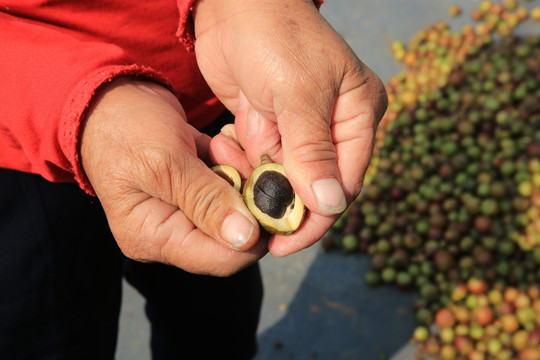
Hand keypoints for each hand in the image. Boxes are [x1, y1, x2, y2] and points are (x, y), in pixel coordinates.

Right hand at [79, 78, 266, 275]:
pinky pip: (229, 187)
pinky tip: (221, 142)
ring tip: (222, 144)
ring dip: (241, 174)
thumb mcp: (165, 162)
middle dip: (248, 197)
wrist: (113, 97)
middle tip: (241, 158)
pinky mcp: (196, 190)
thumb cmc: (126, 128)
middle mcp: (172, 233)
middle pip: (235, 234)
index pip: (222, 259)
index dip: (256, 235)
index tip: (273, 197)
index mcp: (155, 238)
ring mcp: (186, 212)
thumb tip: (245, 238)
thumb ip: (206, 201)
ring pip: (237, 207)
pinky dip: (234, 165)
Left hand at [193, 0, 387, 255]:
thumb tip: (330, 205)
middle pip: (314, 187)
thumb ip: (312, 150)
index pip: (344, 182)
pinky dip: (241, 163)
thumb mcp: (298, 92)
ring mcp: (298, 130)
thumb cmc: (274, 34)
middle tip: (250, 215)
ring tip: (234, 154)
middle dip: (281, 201)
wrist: (232, 4)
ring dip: (255, 180)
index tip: (285, 239)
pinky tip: (227, 143)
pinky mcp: (269, 128)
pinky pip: (258, 163)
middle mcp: (332, 128)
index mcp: (357, 116)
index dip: (317, 216)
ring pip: (282, 179)